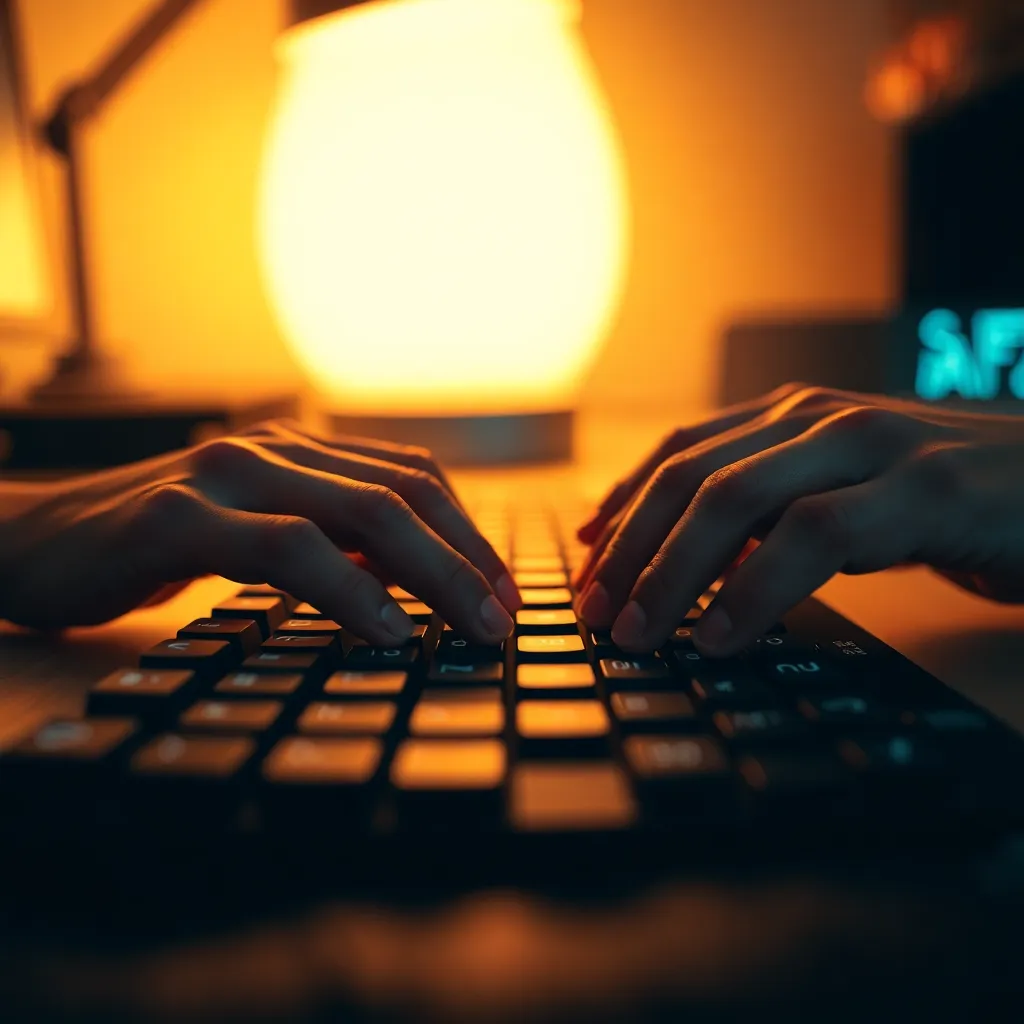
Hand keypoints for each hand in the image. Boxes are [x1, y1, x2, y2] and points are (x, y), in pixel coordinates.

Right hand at [0, 422, 519, 643]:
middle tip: (507, 618)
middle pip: (402, 493)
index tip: (504, 592)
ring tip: (474, 628)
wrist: (30, 537)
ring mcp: (224, 475)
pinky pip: (285, 548)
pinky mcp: (176, 516)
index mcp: (297, 452)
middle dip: (468, 558)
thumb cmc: (153, 543)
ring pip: (360, 513)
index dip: (468, 533)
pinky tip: (387, 630)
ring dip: (434, 573)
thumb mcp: (253, 535)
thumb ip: (325, 543)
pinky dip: (347, 589)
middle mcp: (270, 449)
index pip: (410, 478)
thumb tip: (411, 583)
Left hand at [575, 384, 1023, 655]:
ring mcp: (873, 446)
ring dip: (671, 571)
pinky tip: (721, 635)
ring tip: (636, 632)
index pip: (681, 451)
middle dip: (629, 547)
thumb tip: (694, 561)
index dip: (623, 504)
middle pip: (690, 475)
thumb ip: (774, 513)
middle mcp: (822, 418)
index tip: (583, 560)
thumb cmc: (954, 496)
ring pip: (735, 498)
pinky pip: (814, 536)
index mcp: (797, 417)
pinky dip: (755, 588)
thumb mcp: (847, 497)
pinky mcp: (926, 489)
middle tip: (592, 610)